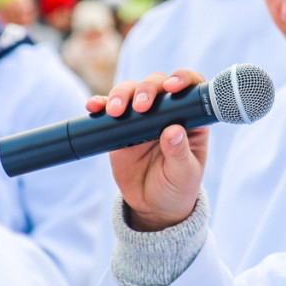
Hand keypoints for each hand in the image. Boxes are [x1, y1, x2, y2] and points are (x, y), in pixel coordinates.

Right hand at [85, 70, 207, 230]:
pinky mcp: (120, 127)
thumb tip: (174, 131)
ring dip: (122, 94)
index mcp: (190, 119)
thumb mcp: (184, 175)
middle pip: (157, 85)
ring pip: (131, 91)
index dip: (183, 79)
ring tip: (115, 112)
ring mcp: (142, 117)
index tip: (172, 87)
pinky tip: (94, 107)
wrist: (152, 206)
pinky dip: (100, 104)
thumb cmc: (177, 187)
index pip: (191, 89)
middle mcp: (167, 112)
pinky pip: (109, 109)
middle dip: (147, 89)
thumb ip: (179, 154)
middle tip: (140, 107)